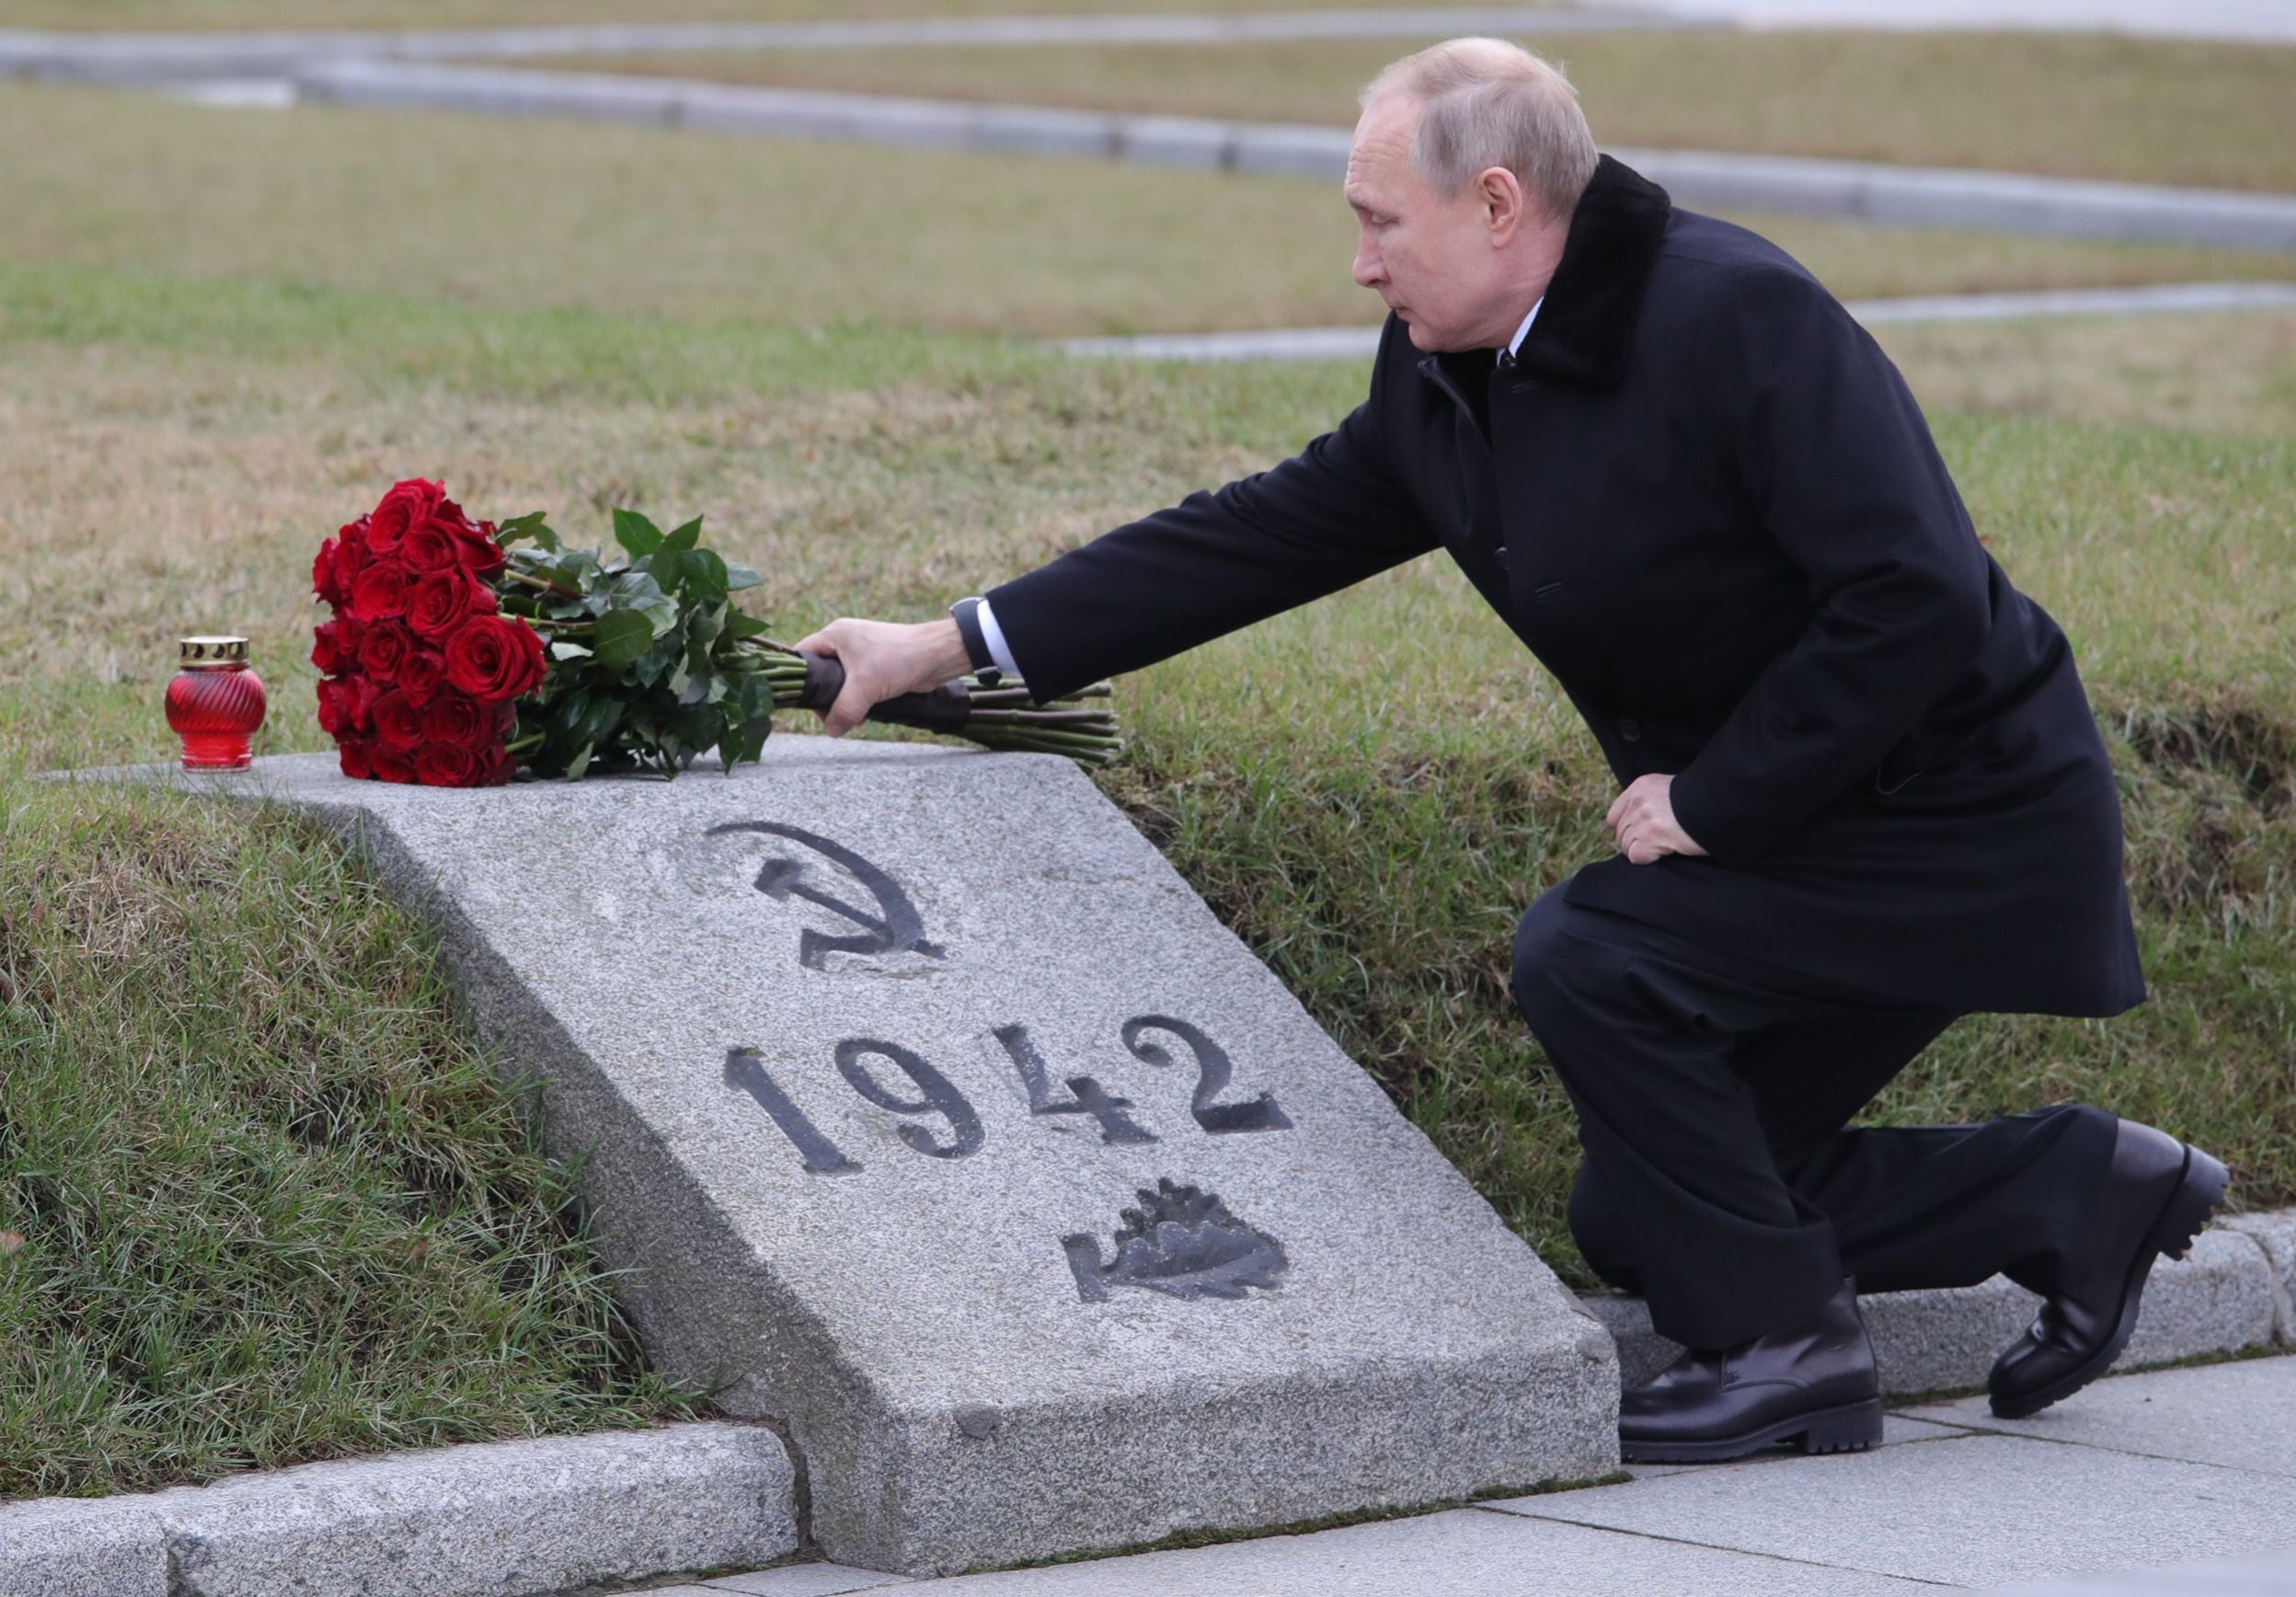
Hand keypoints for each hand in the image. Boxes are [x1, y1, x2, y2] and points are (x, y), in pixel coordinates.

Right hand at [790, 617, 971, 736]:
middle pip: (820, 672)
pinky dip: (858, 699)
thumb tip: (832, 730)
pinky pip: (857, 685)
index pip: (803, 655)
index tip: (804, 702)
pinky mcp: (876, 665)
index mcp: (835, 635)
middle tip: (831, 716)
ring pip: (840, 682)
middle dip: (825, 697)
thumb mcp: (865, 686)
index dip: (799, 678)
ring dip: (843, 701)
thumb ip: (843, 710)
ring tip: (851, 717)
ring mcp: (861, 653)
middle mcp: (845, 641)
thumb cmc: (899, 659)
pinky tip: (864, 713)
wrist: (937, 656)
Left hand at [1605, 773, 1708, 864]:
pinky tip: (1667, 850)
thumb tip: (1635, 826)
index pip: (1614, 817)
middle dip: (1637, 843)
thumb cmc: (1701, 802)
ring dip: (1645, 851)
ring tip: (1667, 844)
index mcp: (1640, 787)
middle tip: (1660, 842)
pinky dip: (1649, 859)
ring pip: (1626, 847)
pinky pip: (1636, 856)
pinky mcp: (1651, 836)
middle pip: (1620, 834)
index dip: (1627, 830)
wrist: (1720, 803)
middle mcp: (1638, 801)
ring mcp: (1643, 818)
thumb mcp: (1671, 791)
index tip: (1642, 835)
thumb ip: (1650, 803)